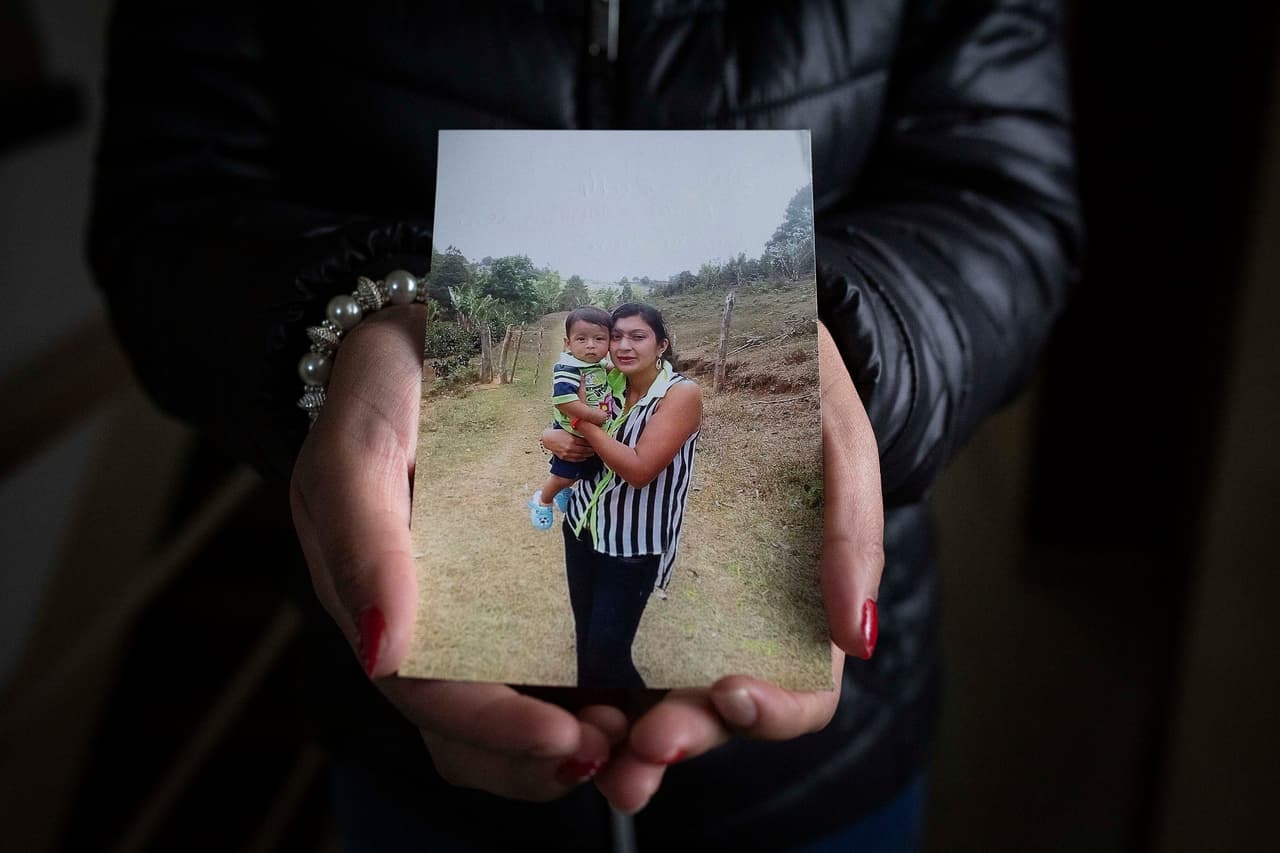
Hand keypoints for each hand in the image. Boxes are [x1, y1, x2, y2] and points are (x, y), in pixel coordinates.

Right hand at [290, 305, 612, 798]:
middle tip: (621, 752)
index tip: (567, 741)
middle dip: (542, 757)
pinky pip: (552, 655)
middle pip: (473, 730)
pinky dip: (594, 685)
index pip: (429, 693)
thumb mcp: (356, 451)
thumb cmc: (378, 392)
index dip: (494, 730)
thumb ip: (365, 545)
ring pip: (514, 705)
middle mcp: (427, 620)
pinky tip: (640, 685)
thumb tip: (383, 654)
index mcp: (380, 604)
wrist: (414, 335)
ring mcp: (473, 605)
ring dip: (572, 736)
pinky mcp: (517, 583)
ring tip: (638, 732)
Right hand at [542, 424, 594, 460]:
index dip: (592, 442)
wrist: (548, 439)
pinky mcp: (565, 457)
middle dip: (592, 450)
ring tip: (592, 453)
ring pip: (581, 456)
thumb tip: (587, 432)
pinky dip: (581, 459)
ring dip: (588, 455)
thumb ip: (577, 433)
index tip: (596, 442)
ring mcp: (568, 453)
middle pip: (585, 450)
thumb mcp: (568, 431)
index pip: (586, 442)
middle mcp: (571, 447)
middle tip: (596, 448)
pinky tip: (585, 457)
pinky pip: (575, 459)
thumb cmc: (558, 433)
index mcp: (573, 439)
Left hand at [592, 321, 883, 810]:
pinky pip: (610, 641)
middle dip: (681, 737)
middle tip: (639, 754)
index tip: (733, 691)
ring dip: (629, 734)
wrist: (735, 329)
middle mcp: (741, 615)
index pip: (803, 687)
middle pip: (717, 707)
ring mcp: (682, 599)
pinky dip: (590, 680)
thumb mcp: (841, 438)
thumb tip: (857, 637)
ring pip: (658, 693)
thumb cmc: (805, 384)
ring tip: (593, 748)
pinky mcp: (627, 572)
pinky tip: (563, 692)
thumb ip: (854, 529)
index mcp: (804, 603)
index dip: (775, 710)